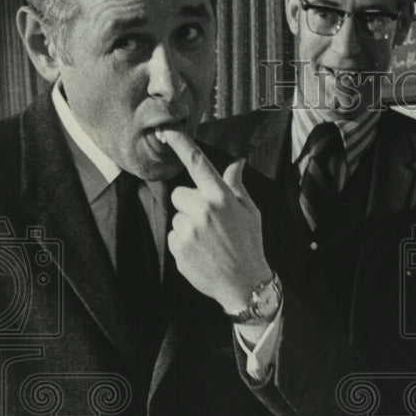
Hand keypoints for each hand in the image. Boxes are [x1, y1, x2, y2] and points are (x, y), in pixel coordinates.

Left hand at [156, 128, 272, 313]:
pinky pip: (174, 236)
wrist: (244, 284)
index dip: (180, 143)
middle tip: (210, 222)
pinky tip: (201, 252)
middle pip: (180, 194)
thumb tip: (236, 162)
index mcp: (221, 197)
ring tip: (208, 241)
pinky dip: (184, 243)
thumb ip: (236, 186)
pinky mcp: (178, 248)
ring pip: (177, 216)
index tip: (165, 131)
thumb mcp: (250, 212)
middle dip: (190, 204)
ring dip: (188, 225)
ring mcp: (188, 230)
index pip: (197, 163)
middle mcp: (202, 210)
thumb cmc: (249, 245)